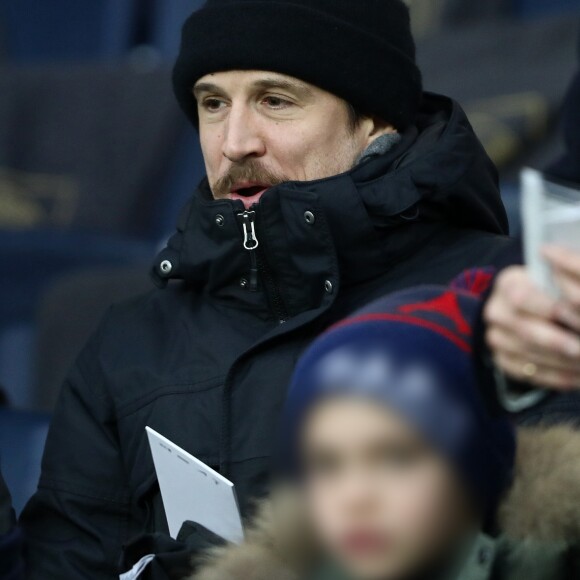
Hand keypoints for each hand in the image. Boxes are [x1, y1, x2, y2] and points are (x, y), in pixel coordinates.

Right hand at [484, 255, 579, 389]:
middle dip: (558, 342)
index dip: (550, 309)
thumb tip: (576, 297)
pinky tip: (576, 377)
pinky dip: (556, 377)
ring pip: (528, 354)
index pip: (522, 298)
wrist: (528, 307)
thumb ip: (566, 282)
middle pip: (525, 330)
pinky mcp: (501, 360)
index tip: (574, 316)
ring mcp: (496, 337)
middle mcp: (495, 311)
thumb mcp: (555, 279)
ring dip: (562, 363)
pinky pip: (528, 374)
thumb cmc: (550, 290)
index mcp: (508, 284)